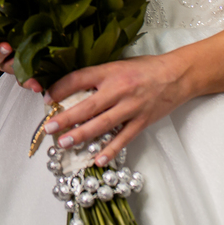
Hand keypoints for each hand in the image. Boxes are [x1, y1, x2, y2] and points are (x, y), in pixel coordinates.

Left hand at [42, 53, 189, 165]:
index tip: (47, 98)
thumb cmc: (145, 68)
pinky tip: (97, 160)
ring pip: (102, 124)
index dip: (60, 88)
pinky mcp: (142, 121)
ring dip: (82, 135)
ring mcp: (131, 107)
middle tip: (49, 127)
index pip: (78, 79)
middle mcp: (118, 90)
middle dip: (66, 118)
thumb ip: (97, 76)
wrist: (177, 75)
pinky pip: (123, 139)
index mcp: (109, 72)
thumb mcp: (117, 64)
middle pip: (87, 106)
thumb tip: (72, 88)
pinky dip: (110, 150)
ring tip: (65, 143)